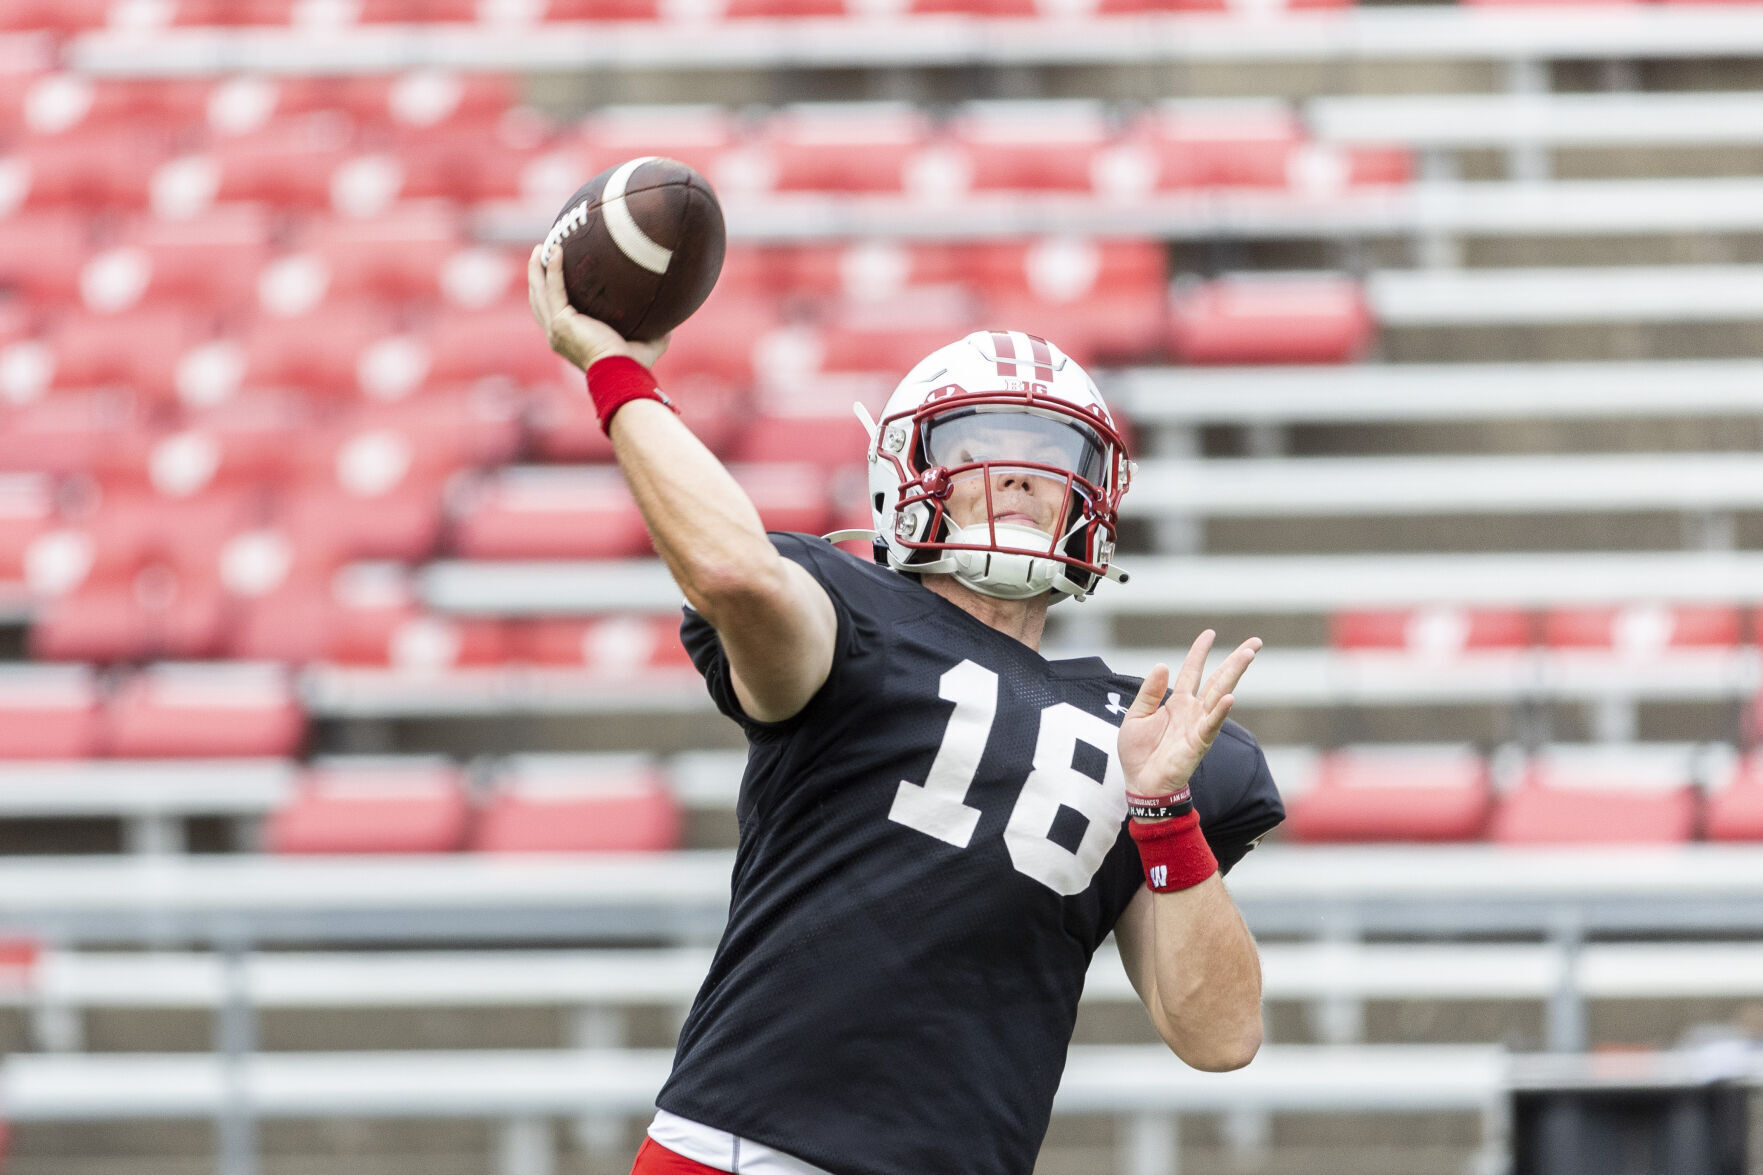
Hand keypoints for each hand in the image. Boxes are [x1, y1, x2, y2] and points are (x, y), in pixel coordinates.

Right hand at [527, 243, 669, 372]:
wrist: (622, 373)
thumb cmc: (631, 367)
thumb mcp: (643, 347)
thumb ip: (654, 335)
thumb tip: (670, 326)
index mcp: (568, 340)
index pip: (553, 313)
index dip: (549, 294)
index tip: (553, 275)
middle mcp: (557, 335)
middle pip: (539, 300)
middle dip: (537, 277)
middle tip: (540, 254)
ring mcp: (556, 328)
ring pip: (540, 292)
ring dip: (537, 268)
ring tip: (541, 248)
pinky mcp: (562, 321)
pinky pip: (554, 288)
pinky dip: (554, 269)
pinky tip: (557, 250)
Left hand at [1118, 630, 1260, 796]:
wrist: (1142, 785)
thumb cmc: (1139, 754)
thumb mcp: (1136, 716)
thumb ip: (1149, 692)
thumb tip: (1162, 665)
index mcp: (1177, 702)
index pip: (1193, 671)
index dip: (1199, 652)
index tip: (1209, 633)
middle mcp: (1193, 710)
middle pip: (1218, 679)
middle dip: (1236, 660)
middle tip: (1255, 642)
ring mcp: (1199, 725)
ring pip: (1221, 694)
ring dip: (1235, 674)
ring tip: (1248, 655)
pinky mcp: (1199, 743)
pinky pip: (1211, 724)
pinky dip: (1220, 711)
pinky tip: (1230, 697)